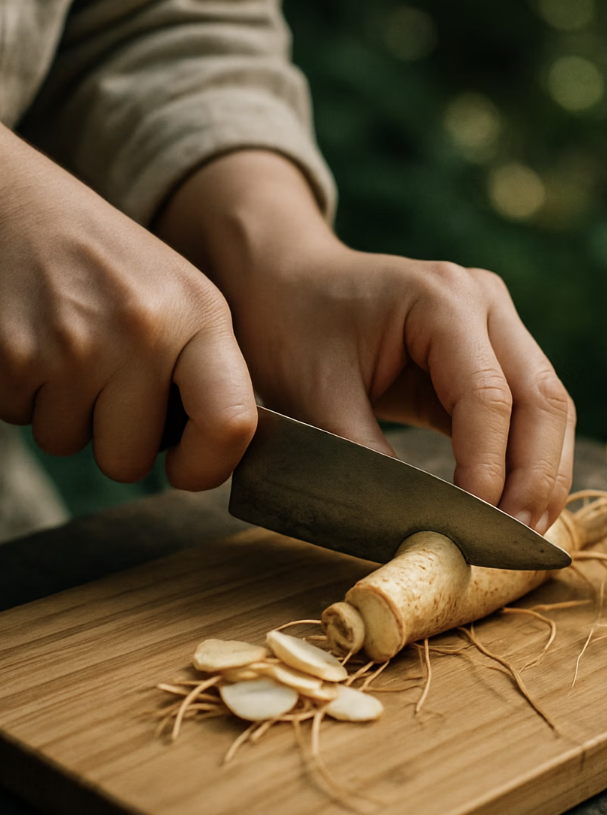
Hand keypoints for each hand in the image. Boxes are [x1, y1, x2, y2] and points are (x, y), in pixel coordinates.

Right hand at [0, 127, 255, 489]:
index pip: (230, 422)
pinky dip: (21, 392)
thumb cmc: (101, 260)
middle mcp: (143, 329)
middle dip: (111, 437)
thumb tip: (214, 450)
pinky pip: (18, 418)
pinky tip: (30, 340)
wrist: (11, 200)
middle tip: (101, 380)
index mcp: (199, 314)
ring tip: (62, 345)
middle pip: (129, 459)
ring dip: (62, 411)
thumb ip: (203, 369)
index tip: (186, 468)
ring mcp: (72, 344)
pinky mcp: (10, 356)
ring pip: (67, 443)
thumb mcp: (176, 296)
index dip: (207, 466)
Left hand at [155, 151, 574, 530]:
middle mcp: (483, 302)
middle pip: (541, 398)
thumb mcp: (316, 397)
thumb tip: (418, 529)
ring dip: (543, 473)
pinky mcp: (489, 351)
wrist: (288, 285)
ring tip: (526, 536)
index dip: (489, 470)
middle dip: (535, 478)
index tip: (478, 530)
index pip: (487, 396)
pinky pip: (525, 409)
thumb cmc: (292, 329)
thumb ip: (365, 459)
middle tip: (520, 545)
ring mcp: (494, 323)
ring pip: (547, 405)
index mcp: (440, 299)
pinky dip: (526, 459)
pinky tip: (516, 504)